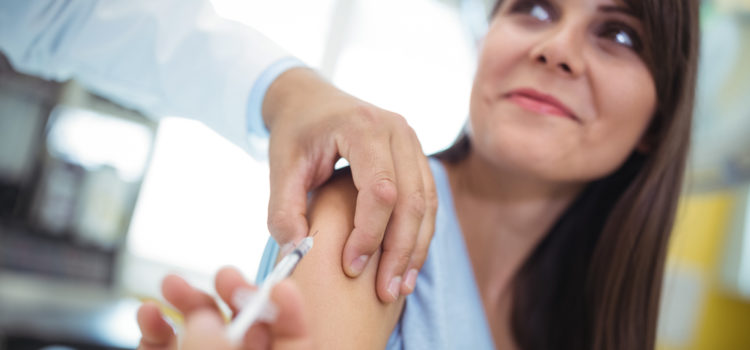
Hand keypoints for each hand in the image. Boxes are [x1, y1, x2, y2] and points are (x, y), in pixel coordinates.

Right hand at [137, 267, 310, 349]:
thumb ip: (216, 349)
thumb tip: (206, 318)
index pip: (291, 339)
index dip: (289, 312)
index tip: (282, 286)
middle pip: (245, 326)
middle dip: (235, 296)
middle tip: (226, 276)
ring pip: (202, 330)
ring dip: (189, 301)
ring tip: (171, 283)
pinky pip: (164, 345)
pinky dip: (155, 326)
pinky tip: (149, 313)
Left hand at [262, 68, 437, 302]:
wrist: (310, 101)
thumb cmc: (296, 133)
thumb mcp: (280, 166)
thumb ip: (284, 209)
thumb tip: (299, 252)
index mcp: (363, 127)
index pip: (380, 189)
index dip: (369, 234)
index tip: (350, 267)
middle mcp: (398, 131)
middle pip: (412, 200)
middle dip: (399, 251)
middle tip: (385, 291)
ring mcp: (413, 142)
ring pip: (426, 204)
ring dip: (415, 248)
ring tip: (399, 286)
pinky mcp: (416, 157)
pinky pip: (428, 201)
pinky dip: (419, 234)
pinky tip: (406, 264)